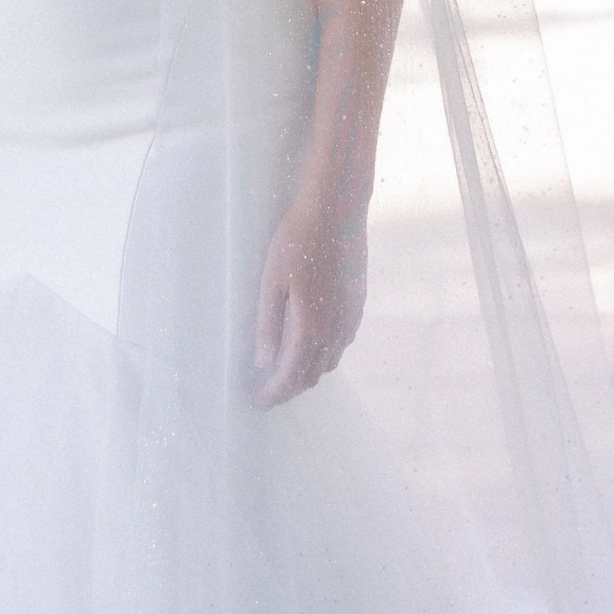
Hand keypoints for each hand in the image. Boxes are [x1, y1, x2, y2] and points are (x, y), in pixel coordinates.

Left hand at [249, 203, 366, 408]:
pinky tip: (311, 343)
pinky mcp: (358, 305)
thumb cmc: (297, 241)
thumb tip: (262, 364)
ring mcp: (350, 319)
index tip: (255, 402)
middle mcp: (335, 331)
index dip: (272, 394)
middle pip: (311, 376)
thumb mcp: (271, 280)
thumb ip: (268, 324)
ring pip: (329, 362)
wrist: (337, 211)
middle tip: (265, 390)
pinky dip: (324, 354)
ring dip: (307, 373)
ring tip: (284, 369)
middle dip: (288, 388)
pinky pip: (341, 344)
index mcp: (310, 328)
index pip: (289, 377)